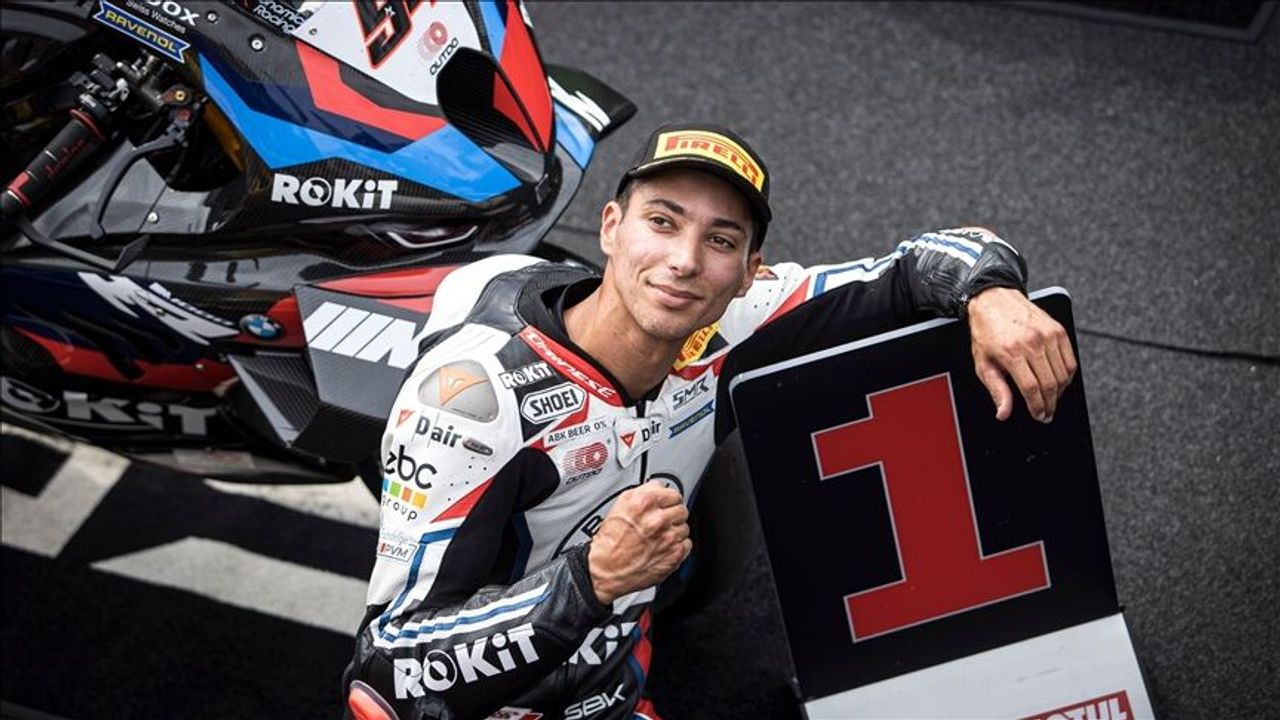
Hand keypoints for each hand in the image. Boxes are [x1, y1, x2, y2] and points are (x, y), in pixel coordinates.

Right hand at [587, 481, 691, 604]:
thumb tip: (658, 486)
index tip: (665, 505)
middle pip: (682, 510)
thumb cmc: (610, 541)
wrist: (606, 569)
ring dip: (674, 532)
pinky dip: (677, 547)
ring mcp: (668, 538)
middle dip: (672, 516)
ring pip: (684, 528)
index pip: (674, 494)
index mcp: (645, 503)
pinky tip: (663, 548)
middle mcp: (658, 520)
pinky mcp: (674, 555)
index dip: (668, 500)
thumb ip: (643, 490)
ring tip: (658, 537)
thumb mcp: (620, 505)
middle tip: (660, 523)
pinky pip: (686, 544)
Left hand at [967, 287, 1076, 422]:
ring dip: (1060, 392)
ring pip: (1063, 374)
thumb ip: (996, 390)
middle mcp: (1032, 342)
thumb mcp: (983, 363)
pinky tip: (1059, 382)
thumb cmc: (986, 331)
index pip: (1032, 389)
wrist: (994, 300)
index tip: (1039, 416)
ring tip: (1052, 400)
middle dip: (1050, 404)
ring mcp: (1048, 335)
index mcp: (1011, 352)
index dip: (1037, 407)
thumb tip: (1003, 412)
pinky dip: (1068, 375)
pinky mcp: (1058, 329)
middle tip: (1047, 413)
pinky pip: (1070, 360)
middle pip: (1051, 384)